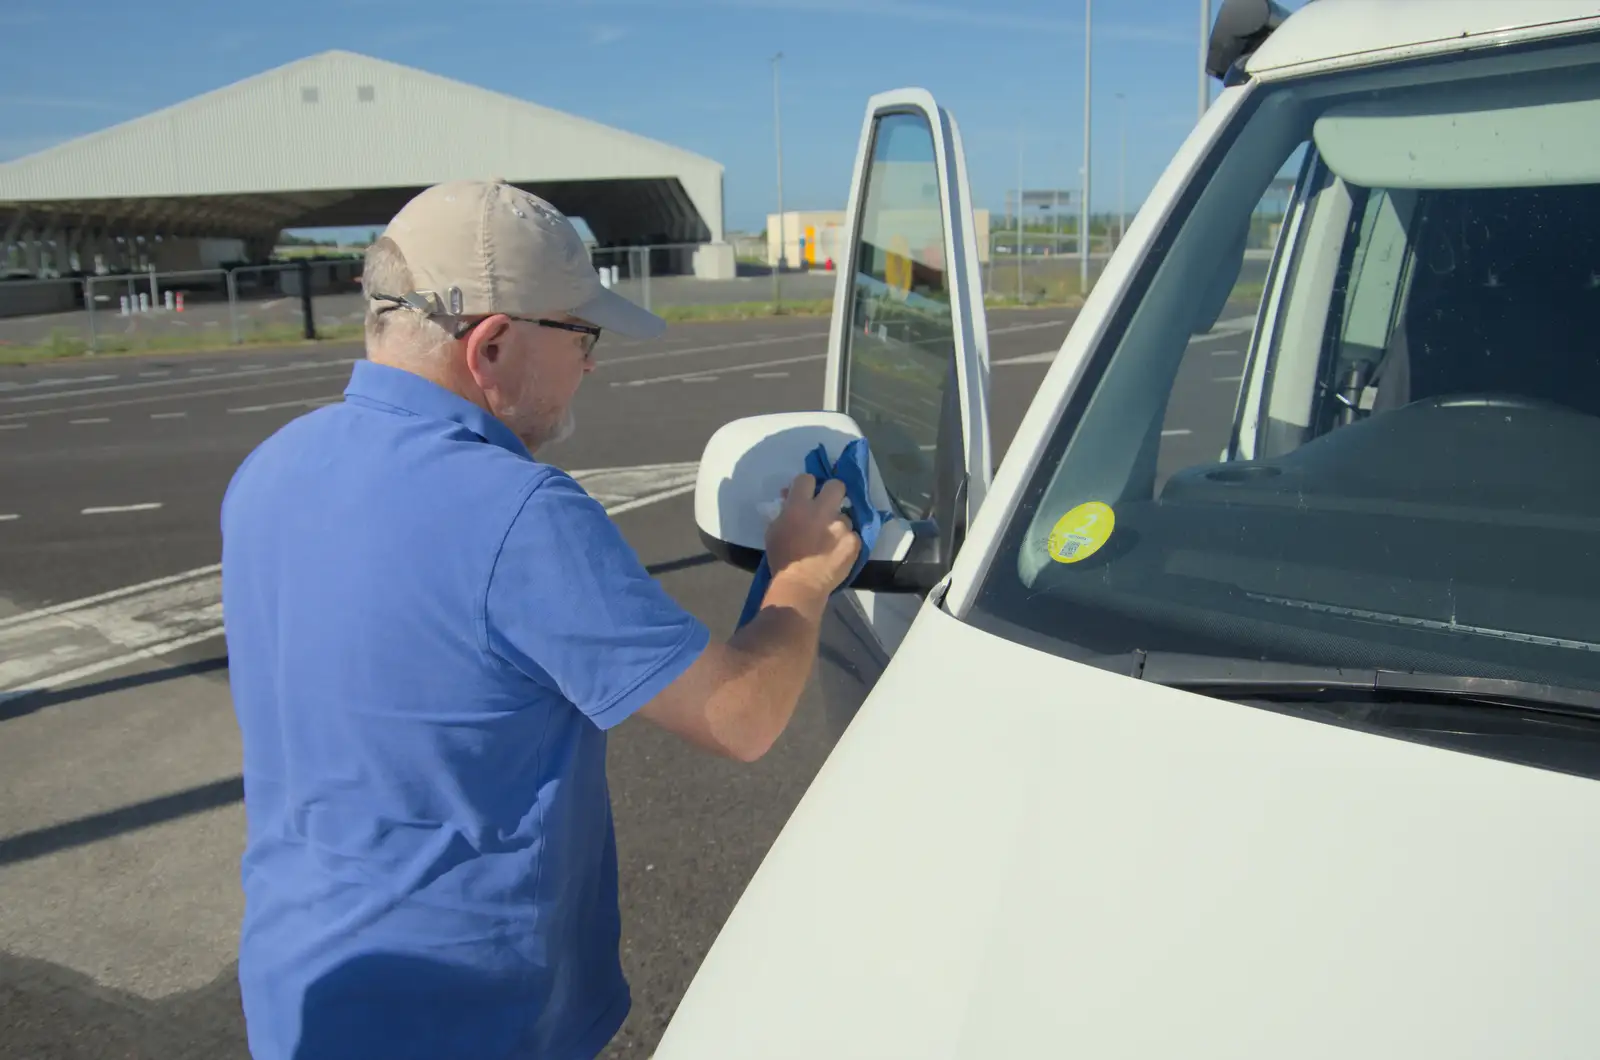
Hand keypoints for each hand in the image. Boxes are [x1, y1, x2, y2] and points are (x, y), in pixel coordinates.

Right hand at [764, 473, 860, 597]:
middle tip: (827, 506)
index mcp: (799, 506)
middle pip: (836, 485)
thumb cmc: (782, 558)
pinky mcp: (854, 541)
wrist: (800, 585)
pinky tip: (837, 553)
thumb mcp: (773, 530)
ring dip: (838, 524)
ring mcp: (842, 526)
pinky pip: (852, 535)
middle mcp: (823, 511)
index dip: (806, 486)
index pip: (807, 478)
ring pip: (845, 515)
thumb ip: (784, 510)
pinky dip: (846, 542)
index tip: (806, 495)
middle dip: (831, 492)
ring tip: (830, 541)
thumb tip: (789, 498)